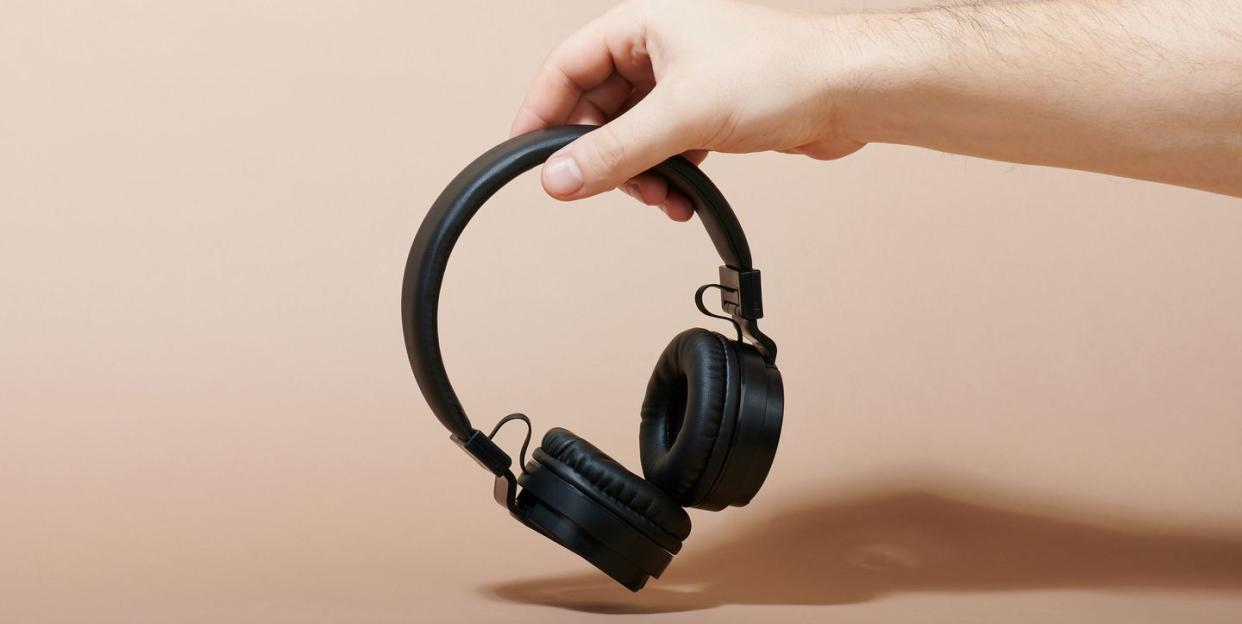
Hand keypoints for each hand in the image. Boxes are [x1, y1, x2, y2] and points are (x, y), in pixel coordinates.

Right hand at [511, 0, 864, 220]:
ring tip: (658, 196)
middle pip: (598, 105)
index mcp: (644, 23)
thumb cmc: (781, 72)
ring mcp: (686, 78)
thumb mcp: (681, 116)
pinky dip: (667, 174)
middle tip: (603, 188)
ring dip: (638, 172)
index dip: (541, 111)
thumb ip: (614, 152)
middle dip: (602, 154)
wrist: (849, 91)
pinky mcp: (710, 109)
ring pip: (633, 132)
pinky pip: (666, 146)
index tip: (525, 154)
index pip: (567, 66)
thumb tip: (558, 177)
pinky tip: (681, 197)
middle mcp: (661, 46)